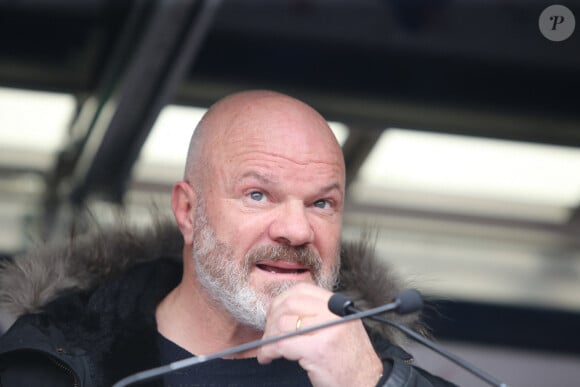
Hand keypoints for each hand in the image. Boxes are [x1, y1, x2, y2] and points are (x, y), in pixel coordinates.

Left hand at [256, 283, 382, 386]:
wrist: (369, 383)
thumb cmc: (352, 360)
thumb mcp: (342, 327)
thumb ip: (320, 314)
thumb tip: (284, 310)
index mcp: (338, 305)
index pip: (302, 290)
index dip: (282, 300)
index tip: (274, 314)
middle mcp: (334, 313)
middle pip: (289, 303)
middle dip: (271, 318)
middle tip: (268, 333)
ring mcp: (327, 330)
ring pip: (283, 323)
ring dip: (268, 336)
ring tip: (267, 349)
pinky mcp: (318, 349)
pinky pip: (282, 344)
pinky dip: (268, 350)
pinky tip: (267, 357)